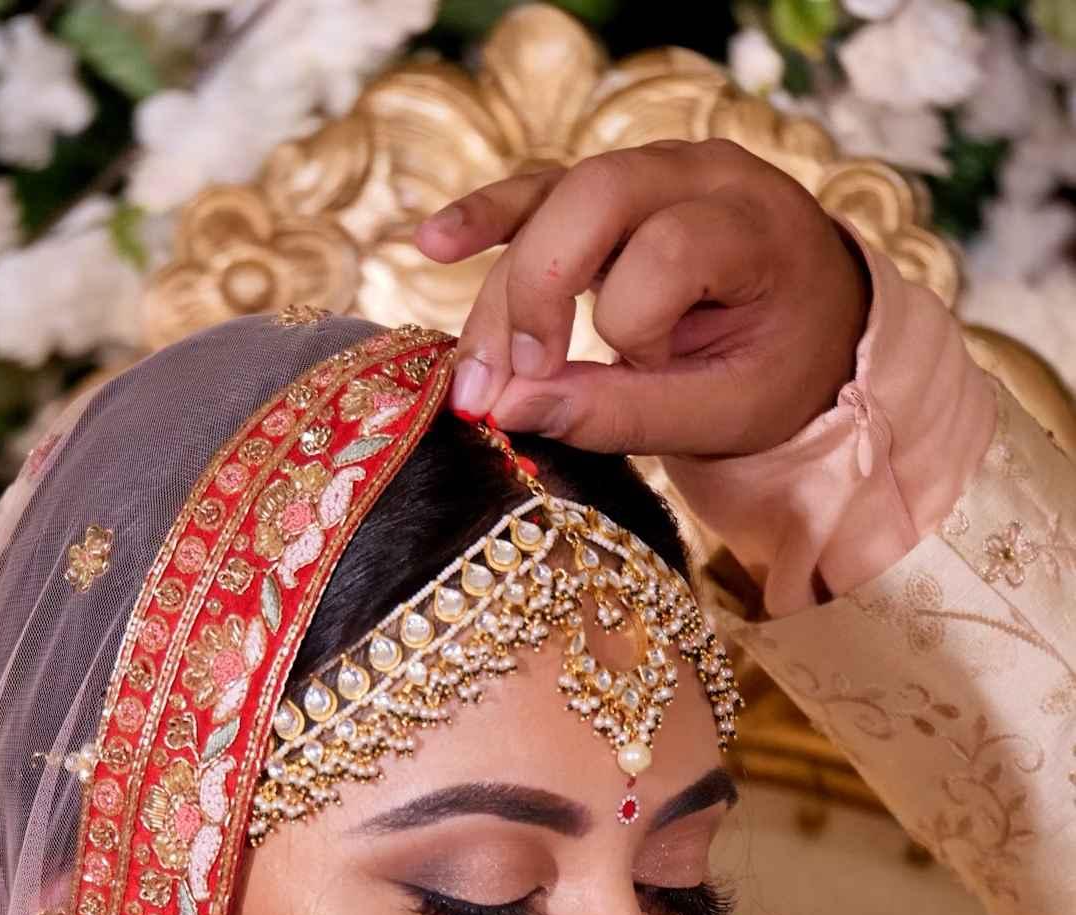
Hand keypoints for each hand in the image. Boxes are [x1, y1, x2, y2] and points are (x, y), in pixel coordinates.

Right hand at [412, 141, 871, 461]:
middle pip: (591, 200)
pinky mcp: (606, 192)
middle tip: (512, 385)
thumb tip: (509, 411)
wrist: (812, 322)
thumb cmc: (778, 368)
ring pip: (550, 204)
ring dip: (502, 294)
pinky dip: (486, 221)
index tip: (651, 374)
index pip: (667, 254)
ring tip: (471, 381)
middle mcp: (700, 173)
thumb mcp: (726, 412)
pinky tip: (432, 241)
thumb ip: (624, 414)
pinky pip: (536, 193)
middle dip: (537, 294)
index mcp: (756, 223)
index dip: (639, 328)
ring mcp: (649, 171)